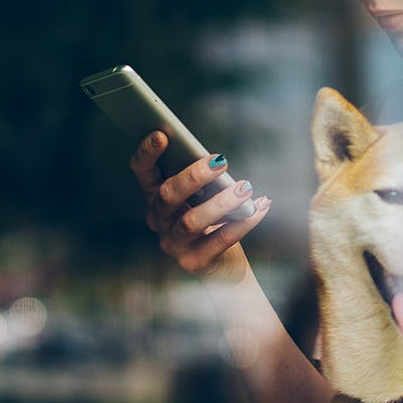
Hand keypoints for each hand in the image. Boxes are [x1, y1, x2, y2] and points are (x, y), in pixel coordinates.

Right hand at [130, 131, 270, 281]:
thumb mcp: (205, 198)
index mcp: (157, 199)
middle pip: (168, 196)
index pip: (144, 174)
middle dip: (193, 176)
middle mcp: (159, 222)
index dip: (147, 154)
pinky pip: (218, 241)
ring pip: (192, 221)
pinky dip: (241, 223)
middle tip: (221, 161)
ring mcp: (174, 245)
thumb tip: (218, 161)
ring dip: (221, 202)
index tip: (161, 134)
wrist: (224, 267)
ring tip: (246, 188)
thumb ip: (203, 182)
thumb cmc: (214, 222)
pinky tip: (259, 207)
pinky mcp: (194, 263)